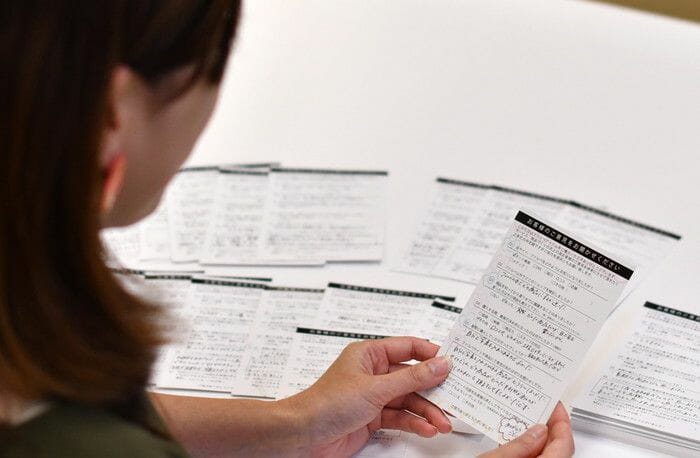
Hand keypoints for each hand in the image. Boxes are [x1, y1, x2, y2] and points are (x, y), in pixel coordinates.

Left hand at [284, 337, 451, 456]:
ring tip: (443, 422)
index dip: (432, 354)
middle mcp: (373, 372)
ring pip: (409, 399)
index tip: (454, 363)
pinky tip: (426, 429)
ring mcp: (374, 395)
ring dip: (427, 411)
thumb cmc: (327, 403)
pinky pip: (400, 416)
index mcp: (370, 353)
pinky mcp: (373, 417)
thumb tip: (440, 364)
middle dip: (434, 390)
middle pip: (413, 377)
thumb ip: (412, 378)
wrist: (303, 434)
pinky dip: (414, 423)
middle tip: (455, 398)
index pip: (409, 347)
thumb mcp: (376, 389)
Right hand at [478, 402, 573, 457]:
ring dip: (536, 437)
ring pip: (545, 453)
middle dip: (549, 426)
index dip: (561, 420)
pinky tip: (514, 440)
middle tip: (540, 407)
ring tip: (523, 420)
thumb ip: (520, 445)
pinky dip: (527, 448)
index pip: (565, 442)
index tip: (555, 404)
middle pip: (557, 447)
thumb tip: (538, 431)